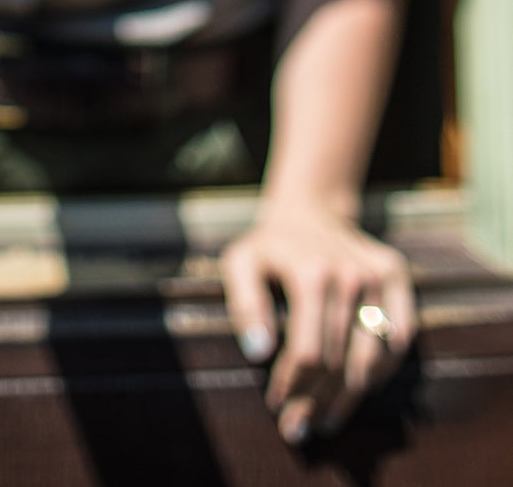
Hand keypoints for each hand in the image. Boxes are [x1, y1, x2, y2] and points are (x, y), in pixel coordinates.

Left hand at [221, 201, 414, 443]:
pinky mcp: (398, 277)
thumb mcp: (240, 263)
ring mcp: (379, 277)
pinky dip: (381, 370)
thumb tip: (258, 353)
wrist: (309, 210)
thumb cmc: (269, 246)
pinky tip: (360, 388)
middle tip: (299, 429)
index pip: (308, 352)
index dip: (293, 386)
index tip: (278, 407)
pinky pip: (399, 339)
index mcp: (311, 274)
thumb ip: (245, 305)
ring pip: (372, 358)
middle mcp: (351, 276)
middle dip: (316, 401)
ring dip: (349, 398)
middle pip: (339, 362)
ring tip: (327, 419)